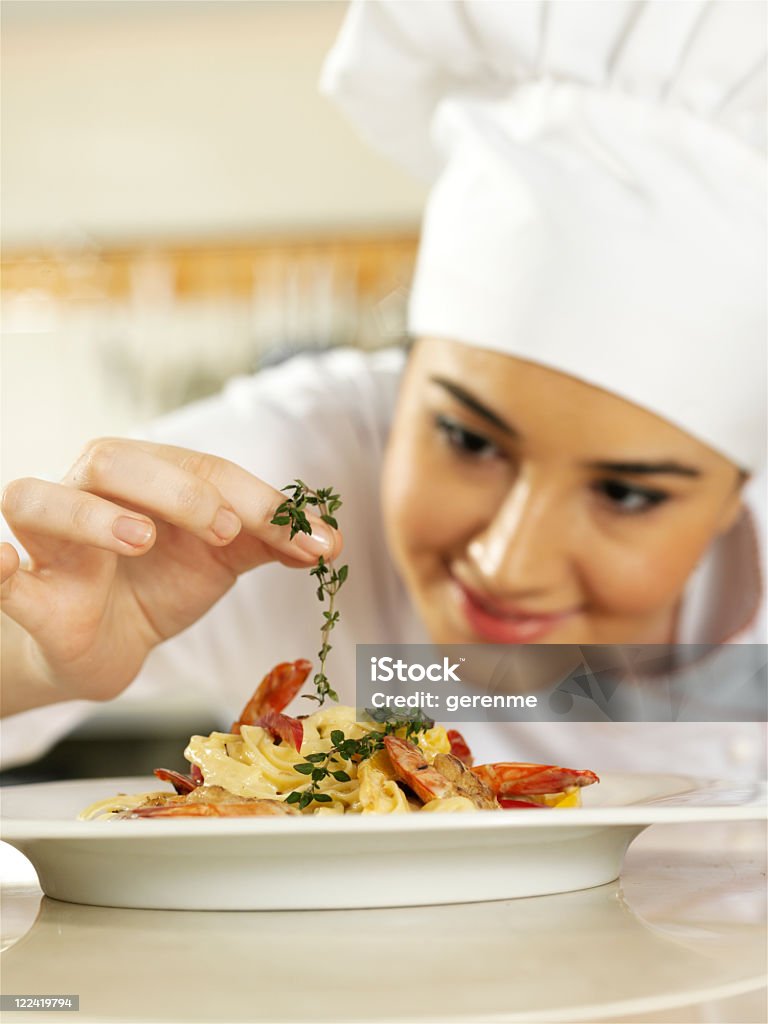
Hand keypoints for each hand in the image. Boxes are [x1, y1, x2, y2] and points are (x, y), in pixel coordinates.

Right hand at [0, 438, 341, 709]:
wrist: (106, 643)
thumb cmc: (160, 583)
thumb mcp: (221, 558)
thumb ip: (271, 541)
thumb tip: (329, 542)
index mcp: (146, 476)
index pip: (200, 468)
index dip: (254, 499)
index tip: (306, 541)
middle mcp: (90, 492)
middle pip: (114, 461)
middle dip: (174, 489)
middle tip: (221, 531)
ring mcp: (49, 541)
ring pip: (39, 499)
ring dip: (89, 515)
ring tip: (138, 539)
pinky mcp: (27, 592)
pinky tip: (4, 565)